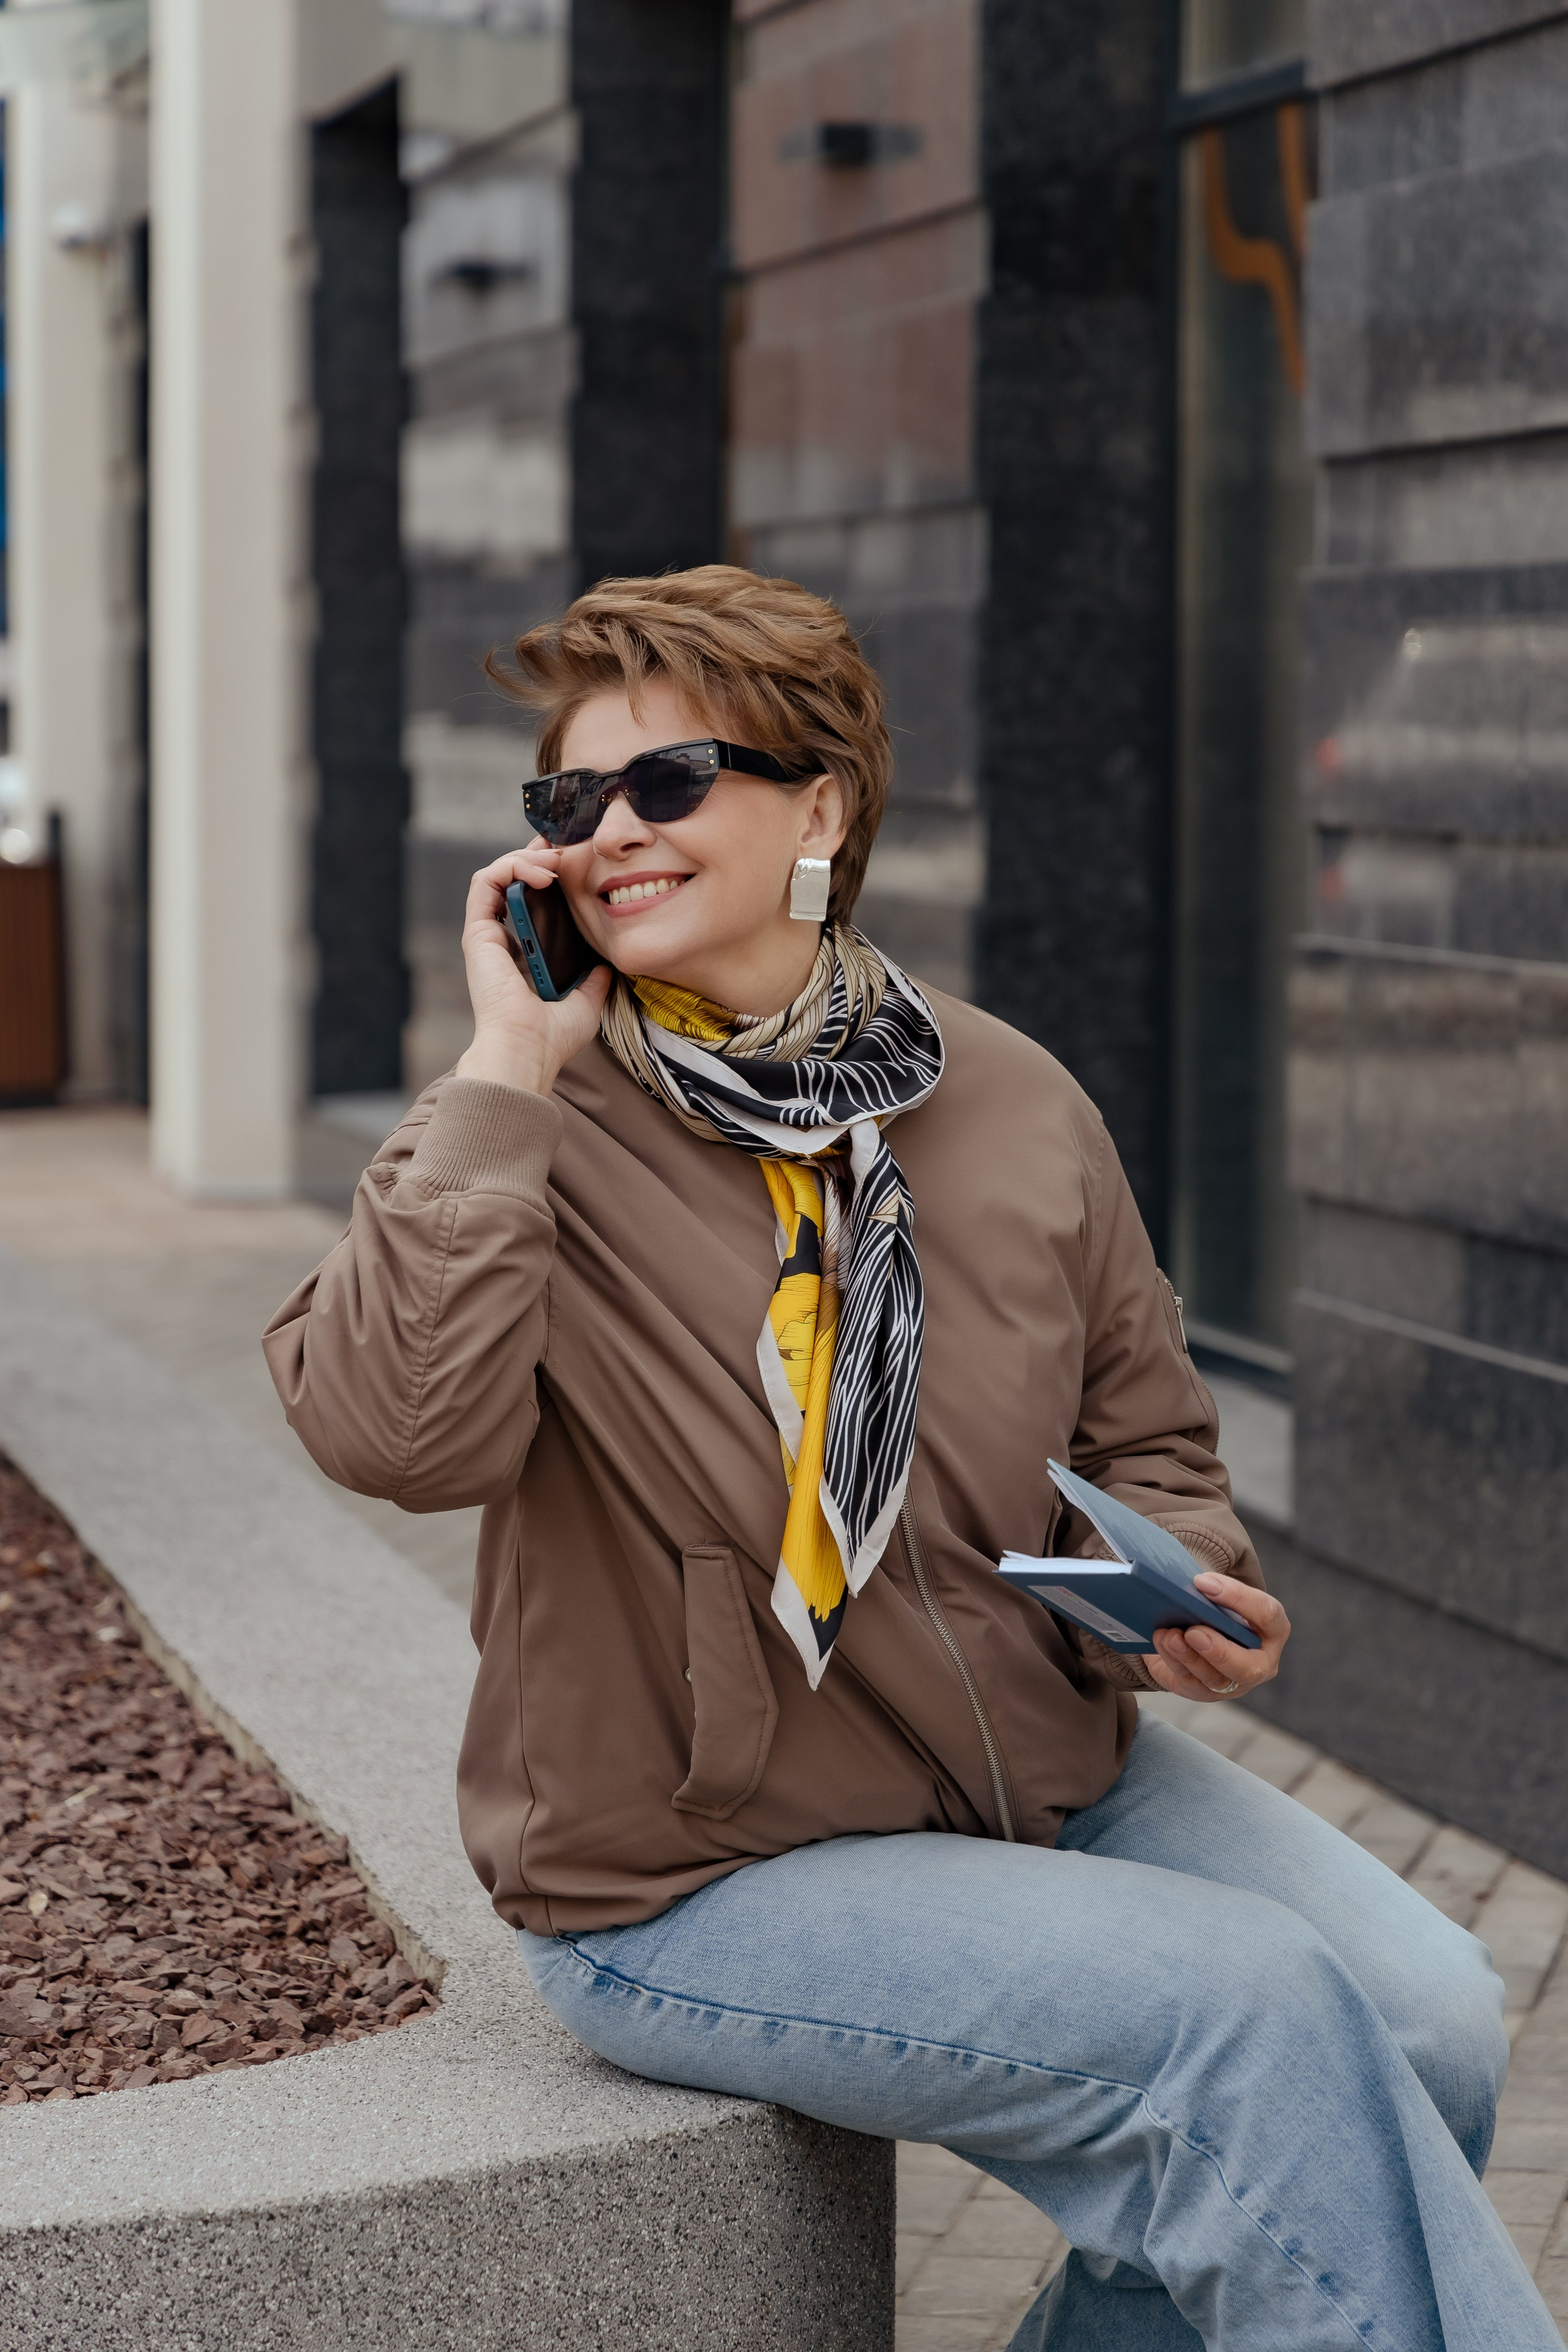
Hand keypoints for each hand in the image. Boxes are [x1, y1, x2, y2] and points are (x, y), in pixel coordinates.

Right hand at [454, 847, 612, 1096]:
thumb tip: (607, 966)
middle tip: (564, 845)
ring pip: (496, 874)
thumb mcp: (586, 1003)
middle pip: (512, 882)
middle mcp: (502, 942)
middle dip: (536, 855)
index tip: (573, 862)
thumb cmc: (551, 1037)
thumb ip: (593, 981)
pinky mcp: (477, 931)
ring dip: (525, 857)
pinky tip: (541, 873)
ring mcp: (487, 935)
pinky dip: (510, 867)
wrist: (527, 1049)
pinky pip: (484, 881)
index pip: (531, 904)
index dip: (548, 877)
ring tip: (555, 860)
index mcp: (524, 956)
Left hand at [1144, 1574, 1289, 1703]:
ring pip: (1216, 1680)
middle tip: (1193, 1632)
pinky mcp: (1207, 1692)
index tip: (1202, 1583)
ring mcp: (1235, 1683)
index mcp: (1273, 1630)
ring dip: (1189, 1658)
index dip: (1238, 1598)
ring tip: (1169, 1637)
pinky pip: (1191, 1683)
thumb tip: (1192, 1585)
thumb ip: (1214, 1590)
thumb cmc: (1218, 1609)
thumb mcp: (1224, 1597)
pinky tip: (1162, 1643)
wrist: (1199, 1633)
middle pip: (1248, 1666)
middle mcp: (1261, 1662)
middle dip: (1219, 1651)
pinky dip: (1174, 1661)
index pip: (1267, 1614)